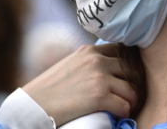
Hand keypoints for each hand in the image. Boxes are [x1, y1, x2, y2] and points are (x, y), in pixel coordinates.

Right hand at [22, 43, 137, 125]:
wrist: (31, 107)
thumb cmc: (49, 89)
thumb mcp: (71, 65)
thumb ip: (90, 62)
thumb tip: (110, 66)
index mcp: (89, 51)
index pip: (123, 51)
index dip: (130, 65)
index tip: (130, 77)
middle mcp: (96, 60)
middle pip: (132, 70)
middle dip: (135, 84)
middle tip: (132, 95)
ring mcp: (99, 77)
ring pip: (132, 88)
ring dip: (132, 100)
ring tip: (127, 106)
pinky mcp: (99, 96)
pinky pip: (124, 105)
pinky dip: (124, 112)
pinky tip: (119, 114)